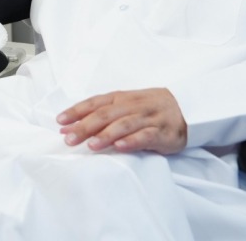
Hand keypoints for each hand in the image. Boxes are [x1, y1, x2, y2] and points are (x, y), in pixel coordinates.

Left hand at [56, 88, 186, 153]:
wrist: (185, 107)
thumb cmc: (148, 108)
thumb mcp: (126, 105)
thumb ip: (103, 113)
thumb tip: (72, 124)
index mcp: (121, 98)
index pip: (95, 103)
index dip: (77, 111)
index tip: (60, 121)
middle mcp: (132, 106)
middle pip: (105, 115)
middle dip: (85, 126)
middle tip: (68, 138)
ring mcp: (147, 118)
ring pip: (124, 125)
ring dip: (106, 135)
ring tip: (91, 145)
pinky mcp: (162, 132)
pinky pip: (146, 136)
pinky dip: (132, 141)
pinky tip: (120, 147)